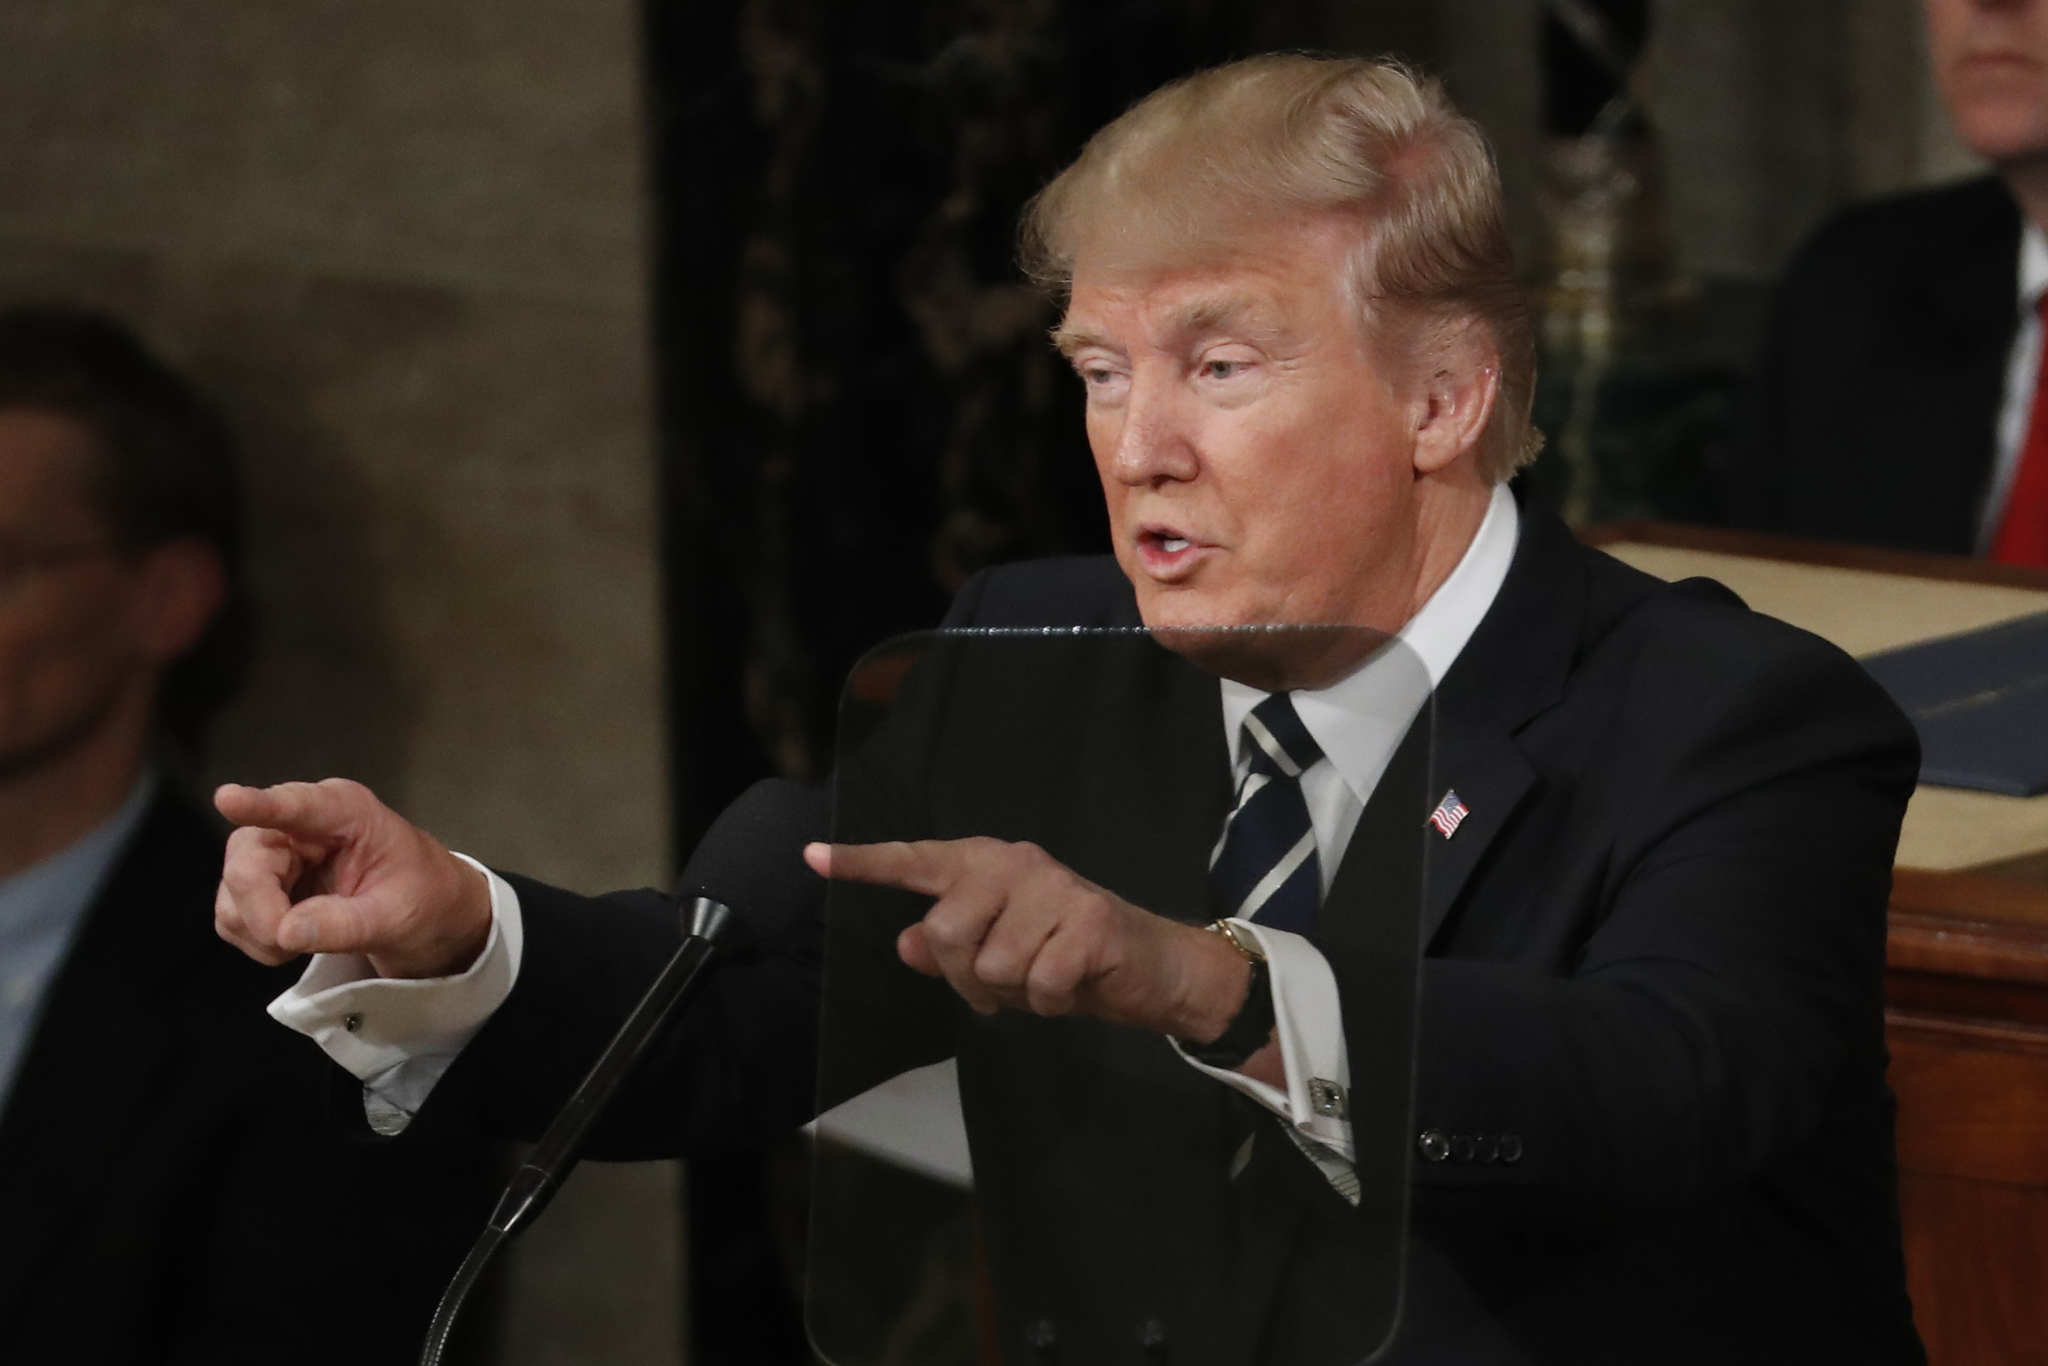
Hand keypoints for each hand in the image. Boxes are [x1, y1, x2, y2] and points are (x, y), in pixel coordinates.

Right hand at [214, 778, 492, 979]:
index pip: (295, 806)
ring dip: (261, 931)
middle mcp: (300, 824)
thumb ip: (344, 923)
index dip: (258, 805)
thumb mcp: (398, 916)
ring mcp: (276, 853)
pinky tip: (296, 941)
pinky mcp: (262, 886)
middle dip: (262, 911)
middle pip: (247, 862)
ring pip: (233, 893)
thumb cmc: (427, 900)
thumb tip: (285, 931)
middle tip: (291, 943)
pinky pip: (233, 916)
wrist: (433, 917)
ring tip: (313, 940)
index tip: (227, 799)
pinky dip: (258, 940)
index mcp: (345, 812)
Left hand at [804, 837, 1250, 1040]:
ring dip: (1015, 995)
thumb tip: (905, 942)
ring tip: (1046, 979)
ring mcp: (1054, 887)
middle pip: (944, 934)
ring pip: (991, 967)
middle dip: (968, 978)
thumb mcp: (1001, 954)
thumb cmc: (1067, 957)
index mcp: (985, 865)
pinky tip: (1073, 987)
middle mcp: (1015, 863)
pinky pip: (1038, 985)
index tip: (811, 857)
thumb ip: (950, 948)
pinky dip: (1051, 1003)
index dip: (863, 864)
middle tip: (1006, 982)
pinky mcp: (1090, 919)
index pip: (916, 862)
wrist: (1153, 967)